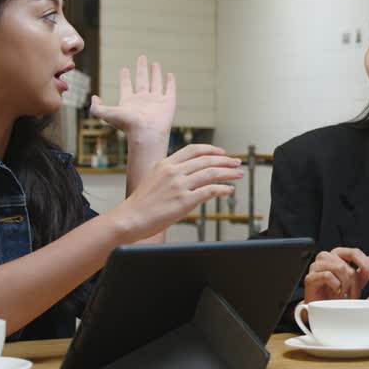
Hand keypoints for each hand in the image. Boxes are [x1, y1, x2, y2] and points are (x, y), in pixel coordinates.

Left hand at [89, 55, 176, 142]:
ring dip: (156, 73)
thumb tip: (94, 97)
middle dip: (142, 69)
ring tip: (155, 63)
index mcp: (129, 101)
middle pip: (143, 80)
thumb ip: (97, 107)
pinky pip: (170, 90)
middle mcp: (143, 100)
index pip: (127, 86)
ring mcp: (156, 101)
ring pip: (156, 83)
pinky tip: (170, 75)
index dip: (125, 77)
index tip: (124, 69)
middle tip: (142, 57)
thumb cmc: (127, 125)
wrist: (146, 133)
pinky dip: (170, 83)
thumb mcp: (106, 114)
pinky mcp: (168, 103)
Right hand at [110, 144, 241, 240]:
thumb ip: (170, 172)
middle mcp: (173, 172)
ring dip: (228, 172)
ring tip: (239, 173)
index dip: (211, 150)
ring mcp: (179, 186)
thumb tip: (188, 171)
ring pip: (211, 173)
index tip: (222, 152)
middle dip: (225, 160)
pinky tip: (229, 190)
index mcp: (165, 164)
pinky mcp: (184, 201)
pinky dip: (223, 189)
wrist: (130, 218)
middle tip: (237, 162)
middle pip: (206, 160)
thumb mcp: (153, 178)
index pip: (193, 150)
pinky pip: (210, 191)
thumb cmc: (141, 203)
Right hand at [303, 248, 368, 302]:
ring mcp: (316, 266)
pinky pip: (328, 276)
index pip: (354, 252)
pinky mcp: (310, 277)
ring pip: (339, 268)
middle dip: (354, 282)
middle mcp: (326, 257)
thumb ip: (363, 272)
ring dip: (345, 285)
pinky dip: (336, 285)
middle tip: (355, 295)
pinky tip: (336, 292)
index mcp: (337, 255)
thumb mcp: (355, 283)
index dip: (366, 264)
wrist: (322, 310)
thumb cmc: (336, 295)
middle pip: (347, 264)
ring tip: (344, 295)